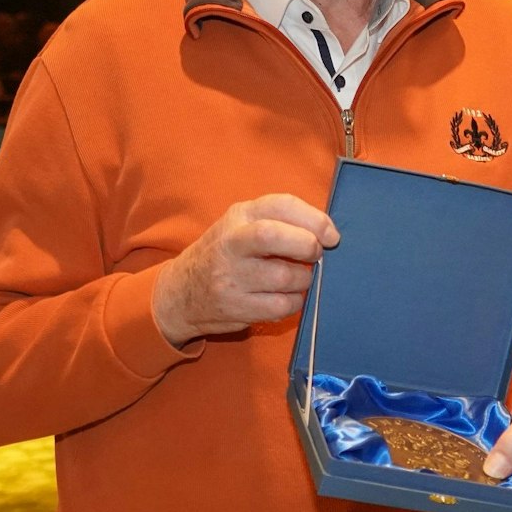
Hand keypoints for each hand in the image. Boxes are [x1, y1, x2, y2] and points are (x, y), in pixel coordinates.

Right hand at [151, 194, 339, 346]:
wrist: (180, 293)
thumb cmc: (225, 254)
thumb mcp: (243, 225)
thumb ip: (281, 221)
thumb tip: (328, 233)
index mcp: (240, 215)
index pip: (281, 205)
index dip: (315, 219)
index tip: (332, 236)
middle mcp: (232, 242)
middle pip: (274, 236)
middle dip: (307, 246)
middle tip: (316, 255)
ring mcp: (230, 276)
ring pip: (284, 277)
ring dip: (304, 279)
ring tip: (297, 278)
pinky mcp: (235, 306)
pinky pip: (281, 306)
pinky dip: (294, 302)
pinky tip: (285, 296)